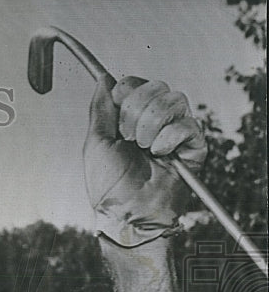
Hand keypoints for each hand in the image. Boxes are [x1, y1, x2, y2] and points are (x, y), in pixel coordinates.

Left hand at [84, 76, 205, 246]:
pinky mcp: (194, 145)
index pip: (135, 83)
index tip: (116, 120)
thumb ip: (100, 108)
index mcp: (131, 118)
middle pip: (155, 86)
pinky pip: (187, 124)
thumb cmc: (109, 185)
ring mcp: (176, 131)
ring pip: (173, 99)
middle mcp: (155, 120)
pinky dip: (168, 139)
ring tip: (144, 148)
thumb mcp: (96, 142)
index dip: (125, 94)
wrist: (126, 212)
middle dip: (135, 112)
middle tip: (129, 139)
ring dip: (151, 125)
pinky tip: (160, 154)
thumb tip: (103, 79)